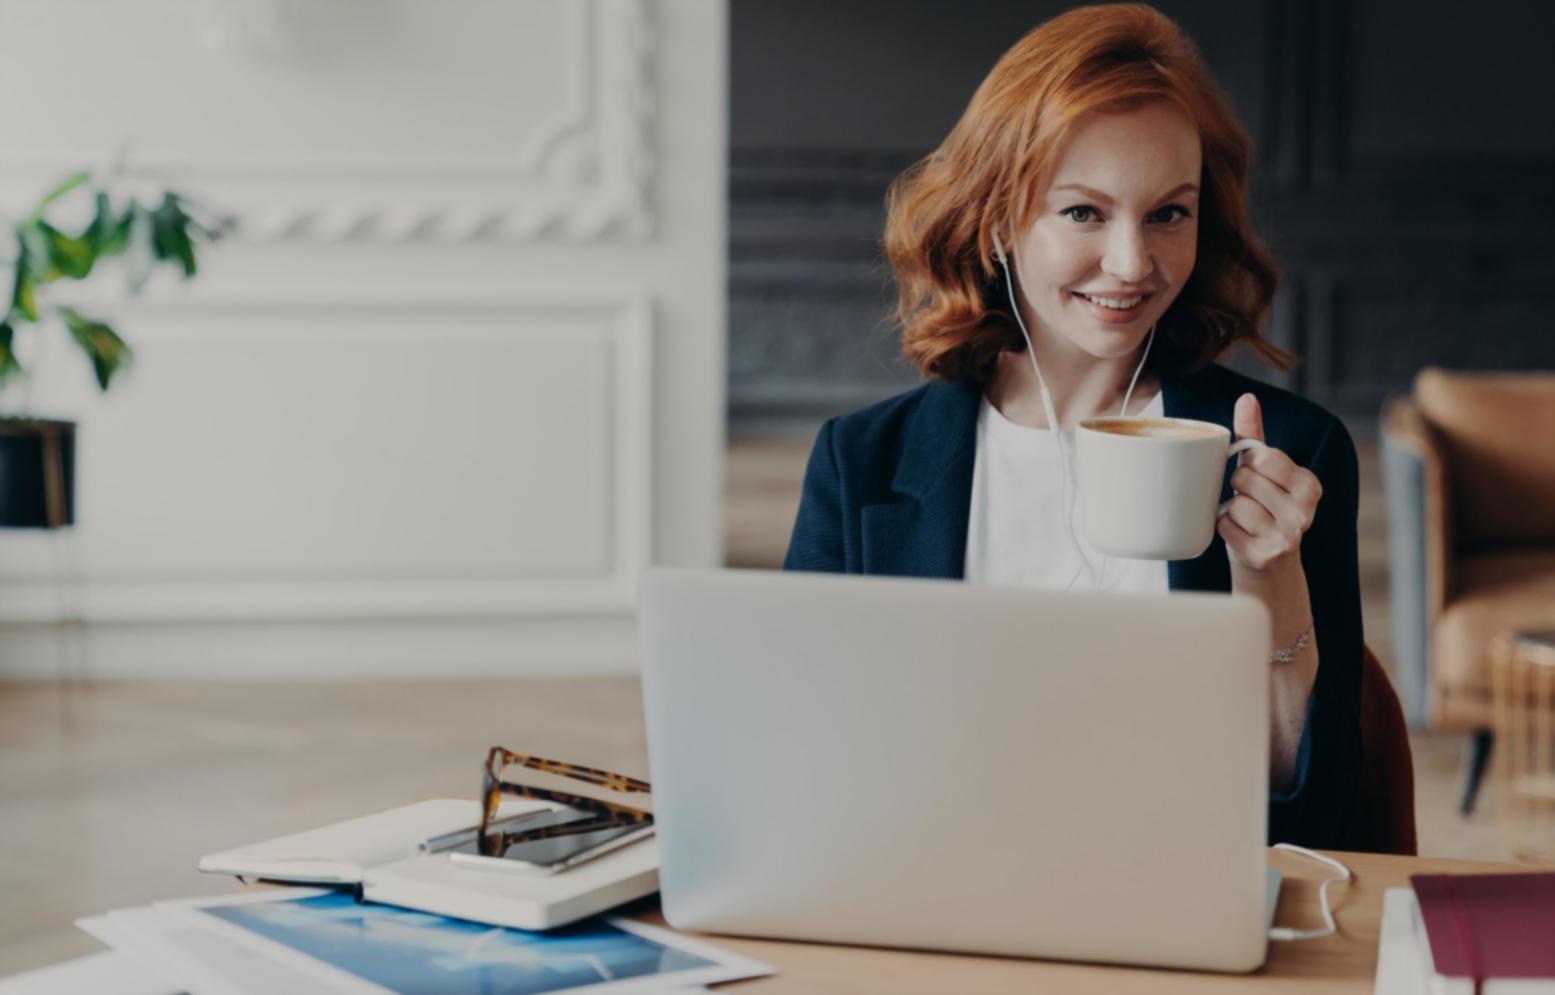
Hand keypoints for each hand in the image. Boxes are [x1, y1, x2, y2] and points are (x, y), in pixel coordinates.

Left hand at [1218, 393, 1322, 575]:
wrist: (1270, 563)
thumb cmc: (1264, 506)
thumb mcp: (1265, 470)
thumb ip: (1254, 434)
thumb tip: (1247, 397)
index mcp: (1310, 485)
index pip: (1263, 456)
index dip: (1250, 463)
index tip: (1257, 475)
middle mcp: (1304, 512)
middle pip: (1244, 478)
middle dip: (1239, 486)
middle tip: (1251, 500)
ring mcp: (1285, 537)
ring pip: (1234, 504)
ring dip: (1231, 509)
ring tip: (1246, 518)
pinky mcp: (1262, 555)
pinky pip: (1224, 526)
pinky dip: (1224, 528)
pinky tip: (1241, 534)